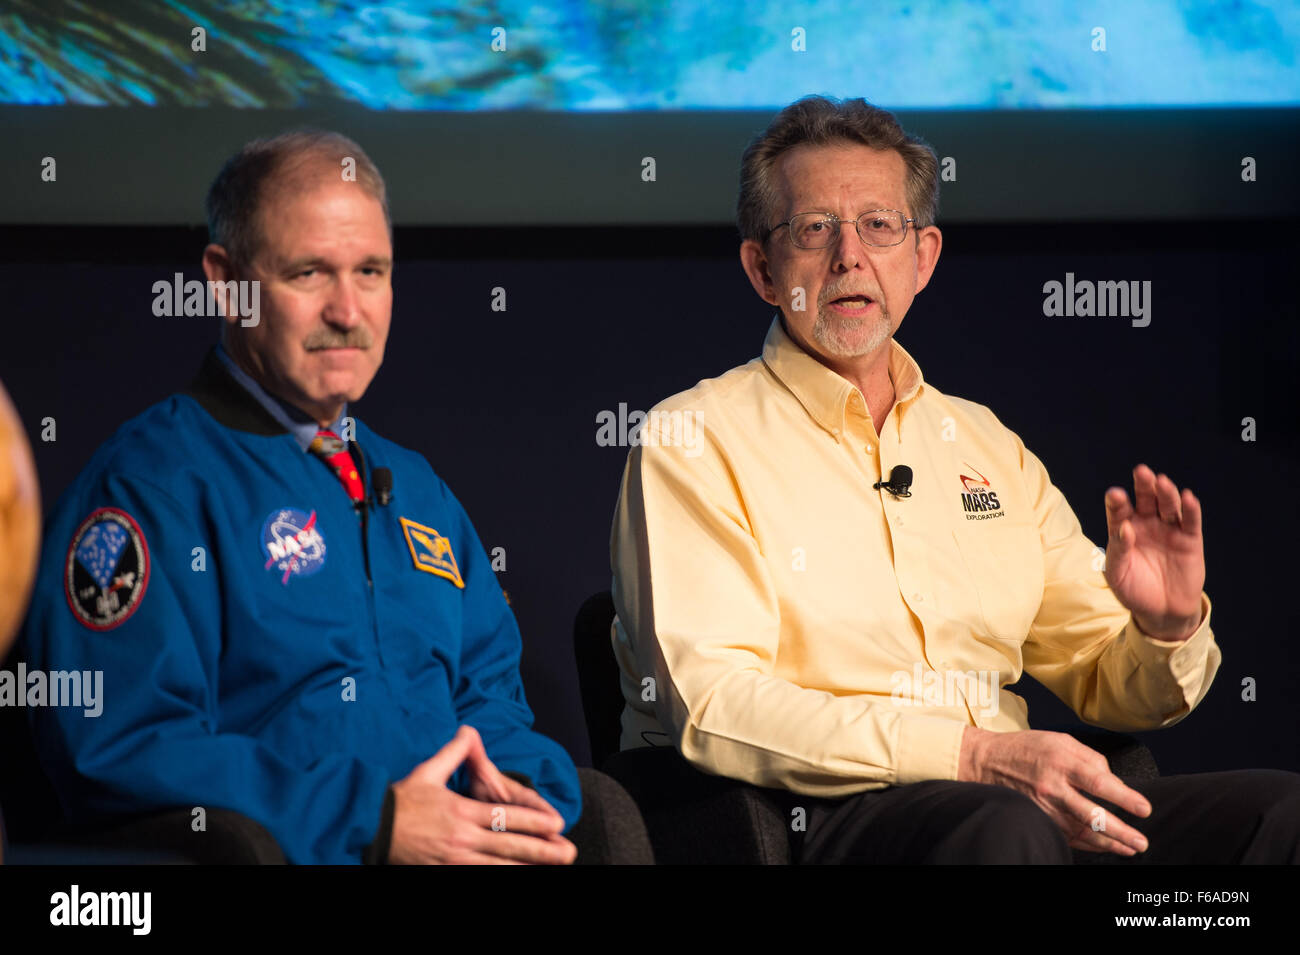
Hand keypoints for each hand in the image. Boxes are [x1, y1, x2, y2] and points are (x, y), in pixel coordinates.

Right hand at [388, 726, 575, 864]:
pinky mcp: (441, 874)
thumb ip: (453, 752)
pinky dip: (497, 879)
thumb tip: (468, 729)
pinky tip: (513, 877)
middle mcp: (460, 838)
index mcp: (460, 811)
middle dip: (541, 851)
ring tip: (550, 869)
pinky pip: (475, 879)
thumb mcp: (427, 771)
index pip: (505, 818)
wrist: (368, 828)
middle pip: (508, 847)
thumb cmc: (400, 800)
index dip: (534, 822)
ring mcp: (452, 860)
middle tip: (568, 852)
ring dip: (526, 869)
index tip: (557, 824)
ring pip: (497, 868)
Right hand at [959, 726, 1151, 855]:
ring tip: (1129, 848)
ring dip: (1107, 843)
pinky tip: (1103, 846)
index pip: (1099, 783)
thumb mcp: (1059, 739)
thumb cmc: (1026, 748)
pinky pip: (1065, 836)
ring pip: (1080, 831)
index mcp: (1061, 761)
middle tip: (1141, 841)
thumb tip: (1114, 781)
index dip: (1124, 798)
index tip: (1143, 809)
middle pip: (1091, 814)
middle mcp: (1052, 787)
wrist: (986, 761)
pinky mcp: (1036, 818)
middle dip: (1120, 832)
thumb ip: (1090, 757)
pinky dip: (1087, 844)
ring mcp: (1043, 806)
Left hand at [1104, 464, 1204, 640]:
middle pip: (1146, 500)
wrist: (1160, 612)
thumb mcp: (1117, 574)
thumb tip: (1124, 528)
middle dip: (1144, 485)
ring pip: (1168, 506)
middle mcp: (1146, 525)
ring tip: (1162, 482)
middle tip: (1141, 472)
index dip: (1117, 502)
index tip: (1115, 494)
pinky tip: (1188, 497)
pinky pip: (1190, 522)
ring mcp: (1168, 530)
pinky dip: (1191, 509)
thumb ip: (1118, 550)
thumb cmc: (1132, 591)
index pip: (1119, 510)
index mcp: (1123, 530)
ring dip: (1166, 493)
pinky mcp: (1189, 540)